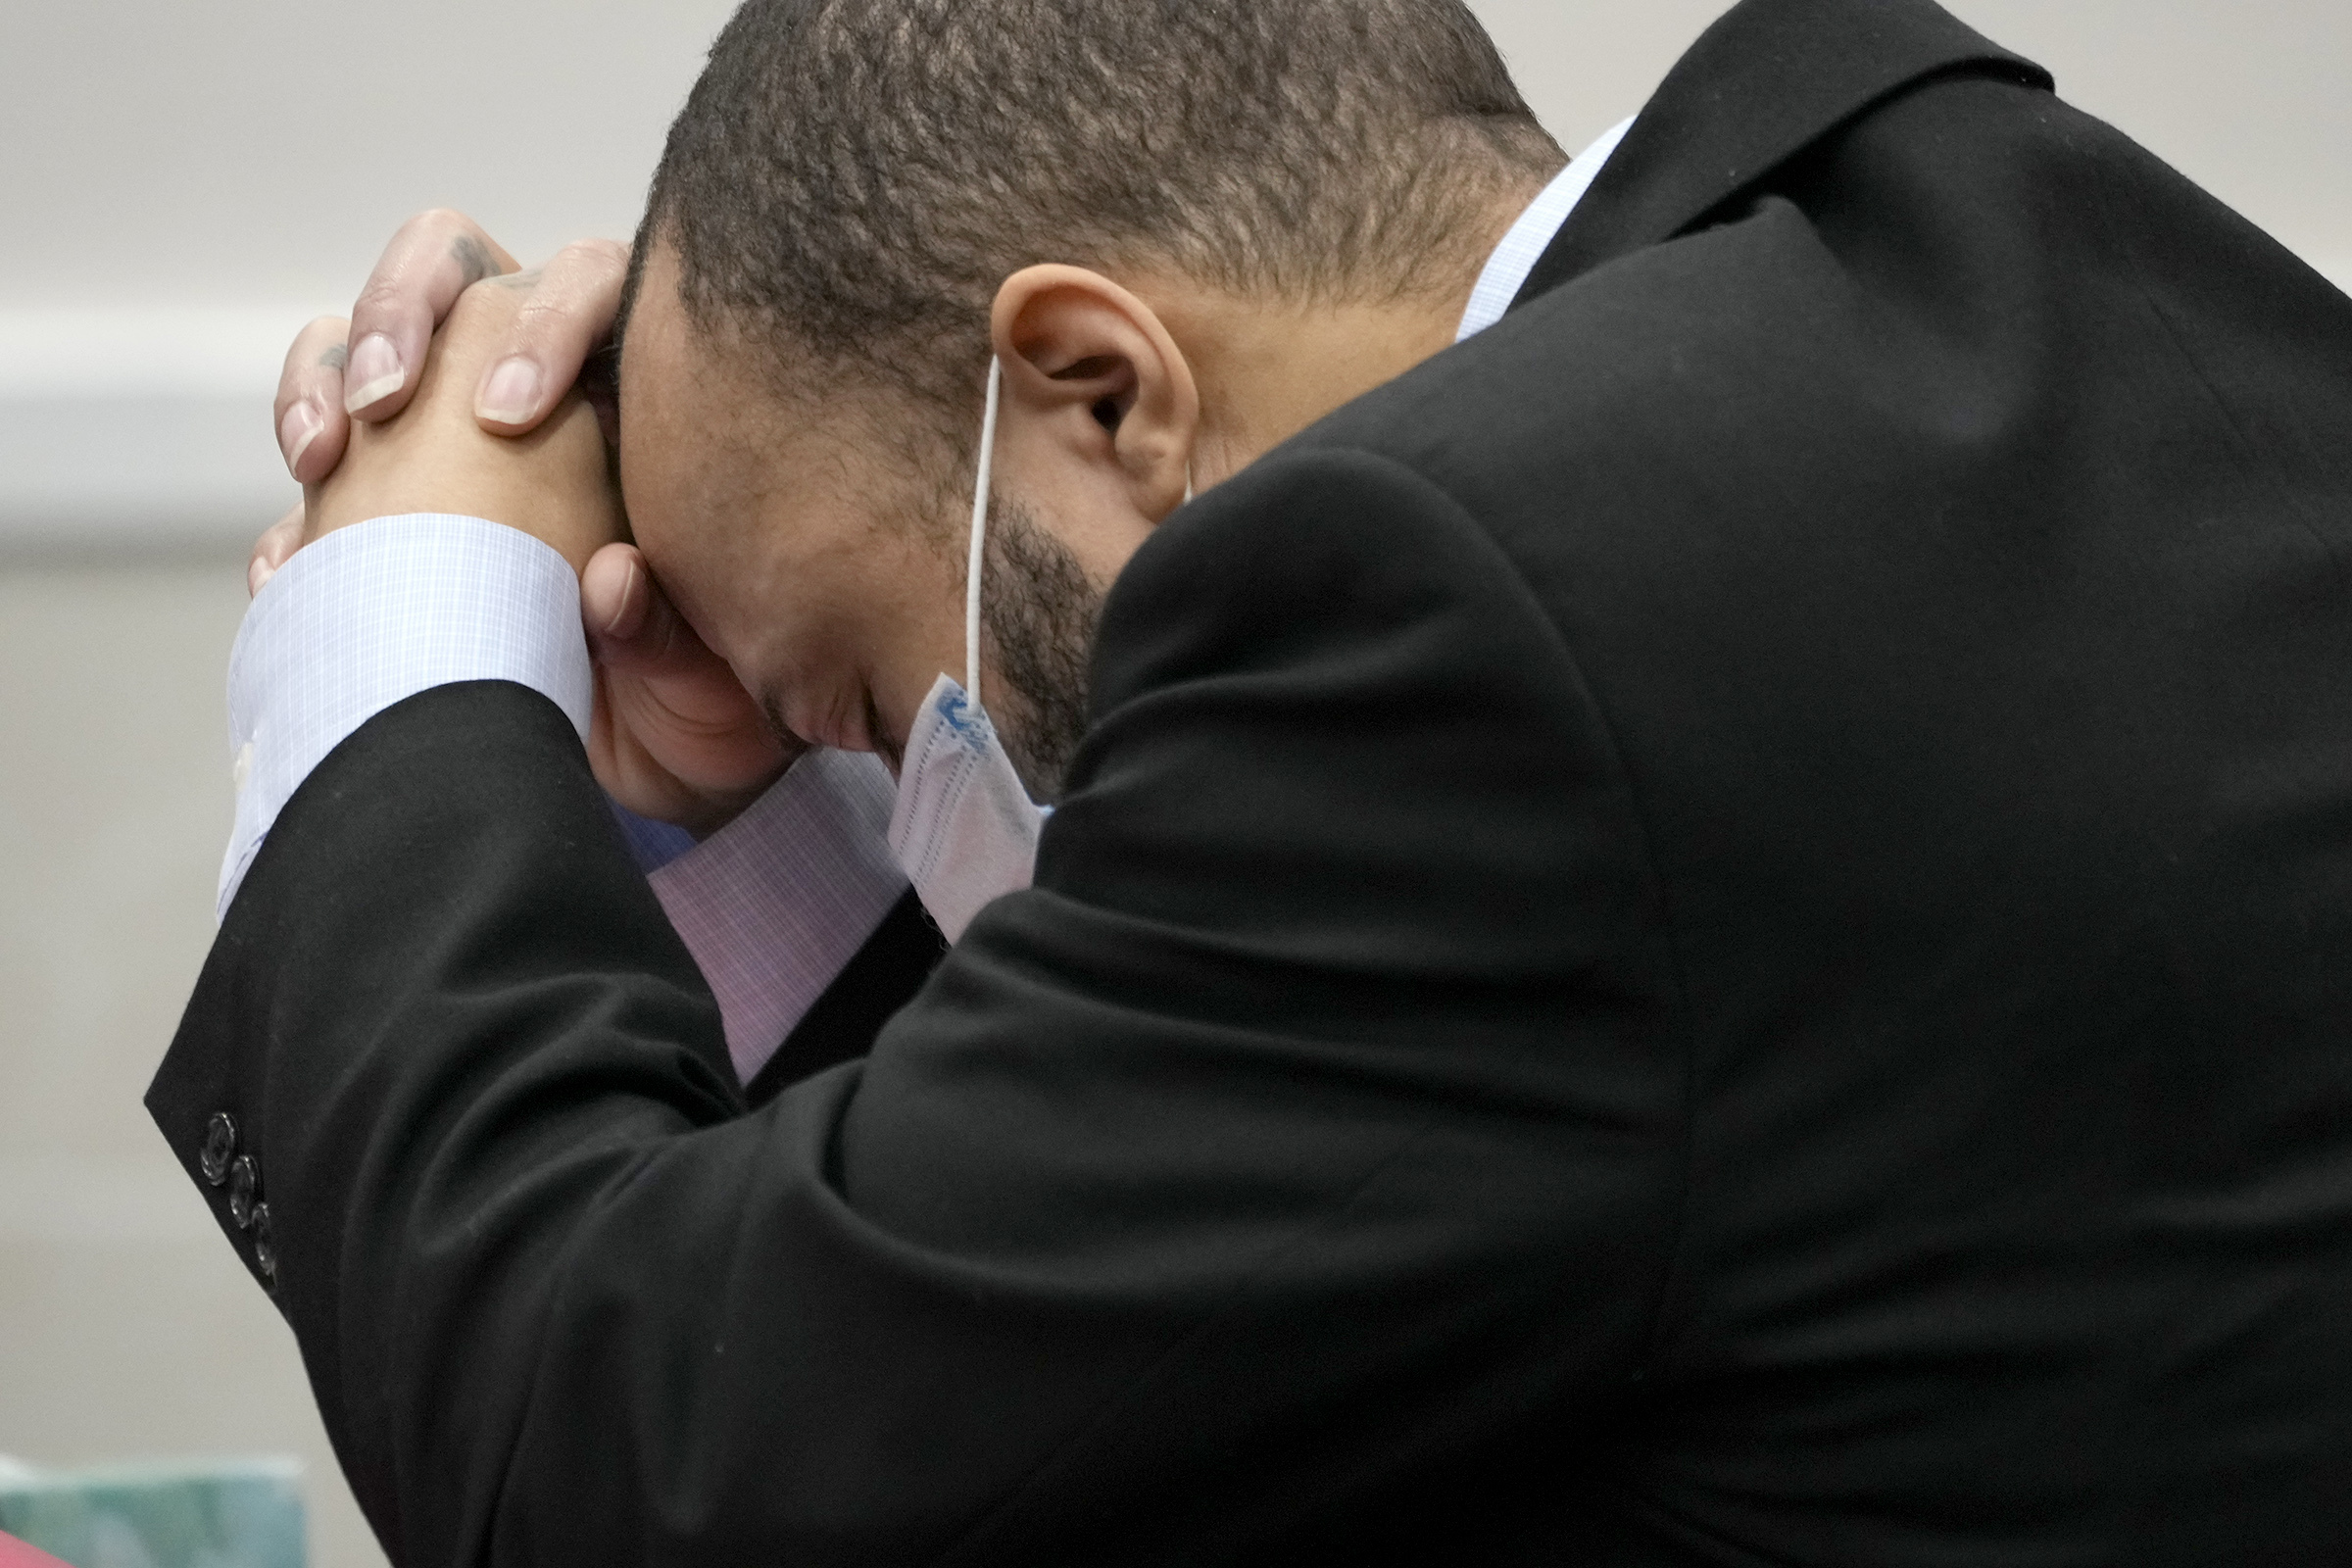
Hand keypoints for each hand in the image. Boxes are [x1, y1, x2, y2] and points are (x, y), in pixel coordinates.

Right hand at [258, 209, 788, 831]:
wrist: (646, 775)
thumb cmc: (704, 705)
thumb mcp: (706, 678)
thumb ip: (666, 626)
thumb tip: (610, 582)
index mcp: (636, 390)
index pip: (587, 280)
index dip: (543, 321)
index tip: (510, 414)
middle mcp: (534, 387)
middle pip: (453, 268)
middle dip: (401, 309)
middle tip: (386, 404)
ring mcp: (446, 442)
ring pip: (360, 343)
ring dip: (322, 379)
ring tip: (321, 462)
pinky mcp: (385, 516)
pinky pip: (320, 478)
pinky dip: (295, 517)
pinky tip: (291, 573)